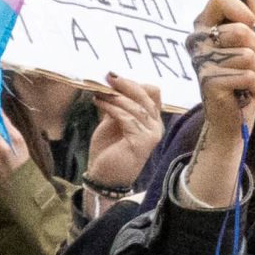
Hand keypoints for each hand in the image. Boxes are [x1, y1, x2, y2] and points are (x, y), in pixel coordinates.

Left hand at [82, 75, 167, 192]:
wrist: (104, 177)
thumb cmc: (109, 150)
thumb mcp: (113, 122)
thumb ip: (117, 105)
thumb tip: (111, 84)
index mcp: (152, 120)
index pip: (153, 92)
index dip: (135, 83)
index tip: (114, 77)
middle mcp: (156, 126)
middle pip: (147, 95)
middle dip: (126, 84)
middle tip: (108, 77)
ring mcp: (151, 135)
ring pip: (135, 106)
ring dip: (115, 96)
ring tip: (98, 92)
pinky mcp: (142, 142)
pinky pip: (127, 117)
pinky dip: (111, 107)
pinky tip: (98, 103)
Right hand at [180, 0, 254, 208]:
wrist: (235, 117)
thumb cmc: (243, 74)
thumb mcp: (251, 36)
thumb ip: (248, 4)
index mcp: (204, 25)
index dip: (242, 9)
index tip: (252, 25)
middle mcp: (197, 41)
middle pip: (240, 29)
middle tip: (251, 63)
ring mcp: (201, 62)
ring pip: (249, 54)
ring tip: (248, 81)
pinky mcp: (209, 83)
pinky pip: (248, 75)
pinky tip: (245, 94)